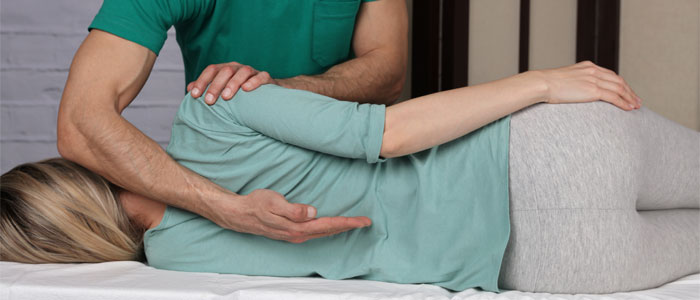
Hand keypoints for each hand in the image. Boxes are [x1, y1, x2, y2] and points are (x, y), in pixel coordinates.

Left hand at [187, 62, 276, 104]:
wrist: (267, 91)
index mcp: (226, 69)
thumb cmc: (240, 91)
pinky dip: (254, 82)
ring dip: (233, 84)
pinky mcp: (266, 78)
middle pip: (225, 71)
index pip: (211, 70)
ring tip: (226, 97)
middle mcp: (238, 68)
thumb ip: (207, 88)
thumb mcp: (223, 89)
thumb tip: (189, 90)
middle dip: (215, 85)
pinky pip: (261, 77)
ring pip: (243, 72)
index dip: (202, 81)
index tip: (194, 95)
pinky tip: (246, 89)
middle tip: (209, 101)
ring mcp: (253, 71)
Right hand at [212, 189, 371, 242]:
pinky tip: (331, 226)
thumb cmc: (256, 205)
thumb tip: (313, 212)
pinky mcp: (291, 233)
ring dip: (339, 228)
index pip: (328, 225)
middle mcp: (298, 234)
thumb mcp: (273, 202)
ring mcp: (295, 235)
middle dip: (348, 226)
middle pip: (329, 231)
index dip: (347, 223)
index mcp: (297, 227)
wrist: (239, 215)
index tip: (363, 221)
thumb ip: (293, 209)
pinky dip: (328, 229)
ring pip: (323, 233)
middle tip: (366, 222)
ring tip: (354, 223)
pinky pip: (315, 232)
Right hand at [536, 61, 641, 110]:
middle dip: (629, 91)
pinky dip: (623, 102)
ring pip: (619, 88)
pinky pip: (614, 97)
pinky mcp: (593, 90)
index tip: (626, 92)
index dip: (621, 84)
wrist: (542, 83)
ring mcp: (594, 80)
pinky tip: (629, 108)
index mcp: (587, 66)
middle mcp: (593, 71)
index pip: (610, 75)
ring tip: (636, 106)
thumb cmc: (547, 84)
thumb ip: (574, 82)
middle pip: (618, 81)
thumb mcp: (564, 79)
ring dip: (630, 98)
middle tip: (637, 100)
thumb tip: (574, 91)